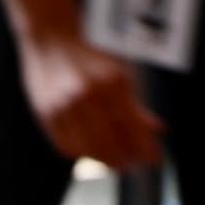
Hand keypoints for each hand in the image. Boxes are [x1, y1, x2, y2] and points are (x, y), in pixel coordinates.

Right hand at [18, 34, 163, 169]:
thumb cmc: (88, 57)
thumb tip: (157, 130)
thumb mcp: (119, 75)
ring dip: (102, 160)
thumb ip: (136, 107)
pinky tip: (88, 150)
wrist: (50, 40)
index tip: (152, 161)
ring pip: (88, 151)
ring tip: (110, 158)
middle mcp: (87, 96)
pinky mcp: (47, 116)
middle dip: (122, 160)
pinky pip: (67, 148)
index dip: (144, 149)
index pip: (133, 127)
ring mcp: (64, 107)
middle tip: (128, 164)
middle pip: (110, 146)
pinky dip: (80, 154)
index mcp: (111, 83)